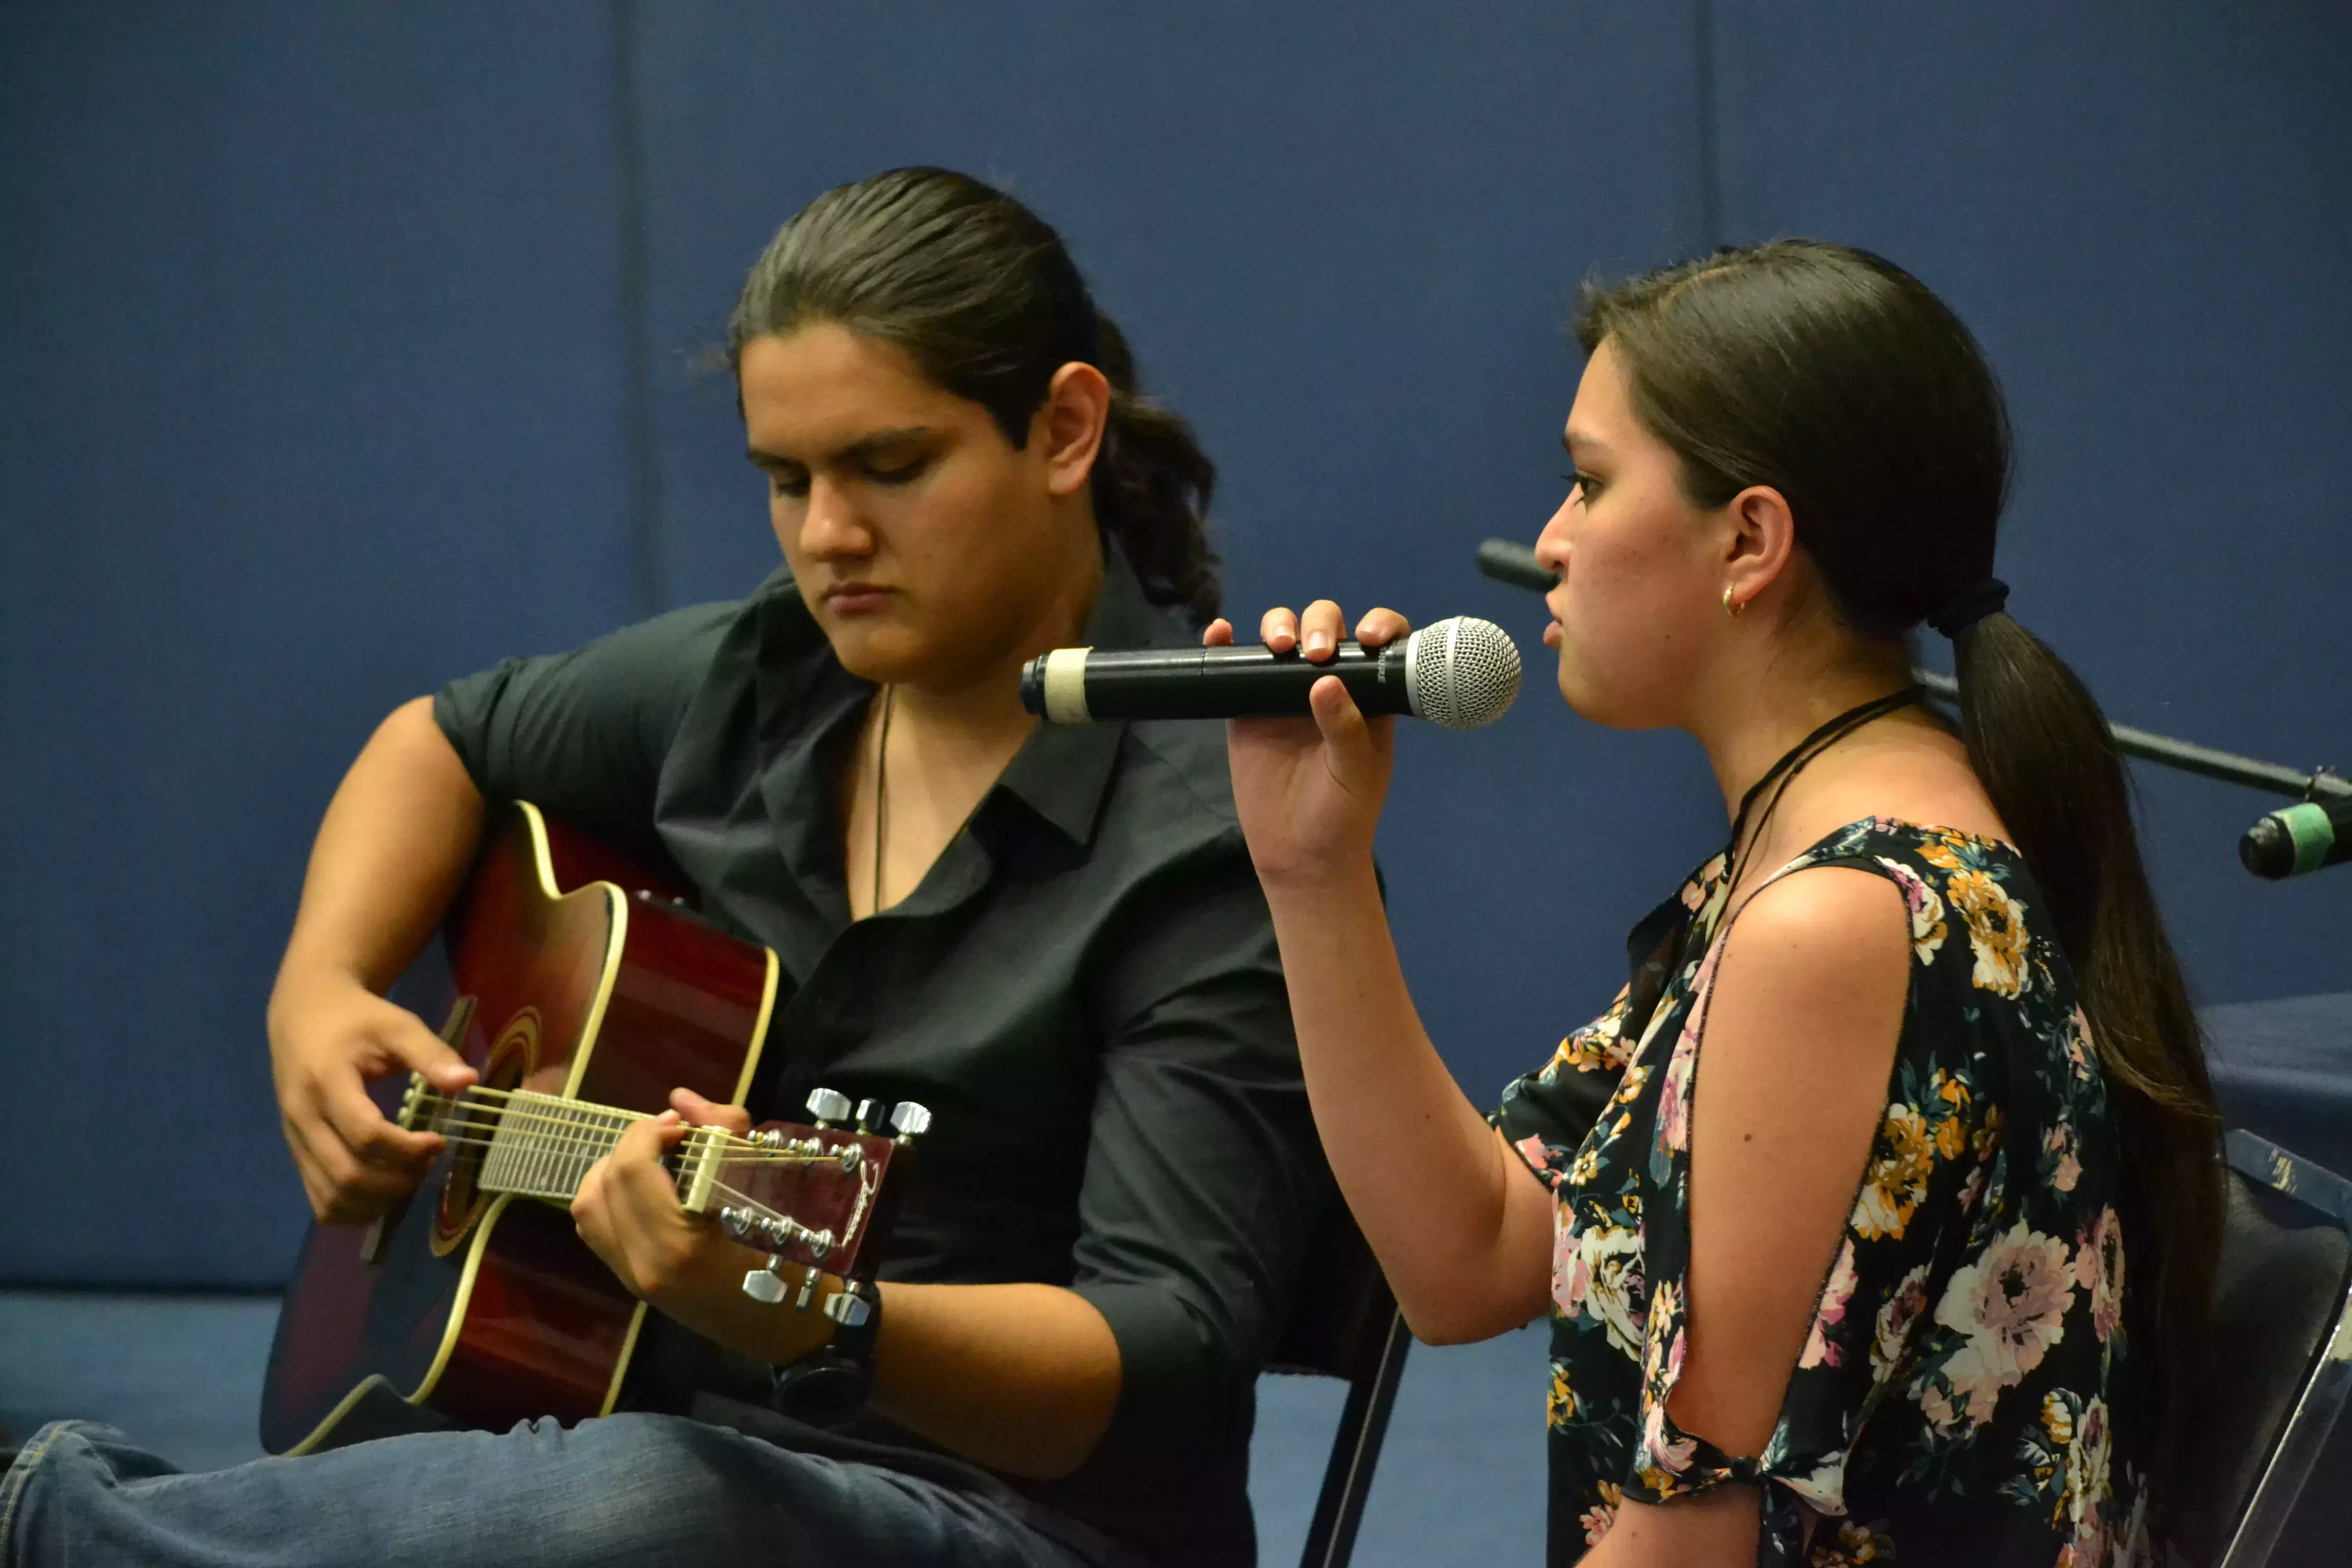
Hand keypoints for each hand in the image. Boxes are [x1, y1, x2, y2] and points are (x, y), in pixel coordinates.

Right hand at [267, 969, 475, 1221]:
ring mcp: (294, 1140)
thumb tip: (469, 1081)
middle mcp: (302, 1118)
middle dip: (397, 1181)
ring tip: (410, 1177)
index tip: (438, 1141)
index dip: (407, 1149)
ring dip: (378, 1201)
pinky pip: (320, 1199)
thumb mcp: (397, 1025)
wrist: (303, 1013)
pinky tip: (385, 1190)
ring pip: (331, 1197)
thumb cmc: (356, 1018)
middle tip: (429, 1162)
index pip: (365, 1135)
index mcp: (326, 1082)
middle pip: (347, 1175)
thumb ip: (430, 1053)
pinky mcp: (295, 1152)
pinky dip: (354, 1208)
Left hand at [572, 1088, 837, 1364]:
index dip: (649, 1131)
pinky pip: (596, 1230)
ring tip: (657, 1160)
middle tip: (675, 1137)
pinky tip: (649, 1190)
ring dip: (614, 1171)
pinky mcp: (634, 1284)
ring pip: (588, 1207)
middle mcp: (644, 1265)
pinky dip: (611, 1198)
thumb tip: (680, 1099)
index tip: (684, 1126)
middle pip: (602, 1183)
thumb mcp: (775, 1189)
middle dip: (633, 1145)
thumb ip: (724, 1133)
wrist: (795, 1330)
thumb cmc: (800, 1259)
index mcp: (680, 1244)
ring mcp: (633, 1279)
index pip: (631, 1169)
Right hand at [1207, 600, 1408, 888]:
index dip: (1378, 626)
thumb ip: (1346, 728)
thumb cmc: (1342, 815)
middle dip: (1318, 626)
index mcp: (1368, 695)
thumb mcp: (1355, 773)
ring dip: (1277, 626)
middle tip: (1314, 654)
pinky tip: (1219, 634)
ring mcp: (1284, 694)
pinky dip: (1225, 645)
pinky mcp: (1246, 709)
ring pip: (1280, 638)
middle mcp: (1329, 685)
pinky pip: (1235, 667)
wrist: (1299, 858)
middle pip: (1322, 628)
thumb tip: (1326, 681)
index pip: (1378, 644)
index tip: (1368, 637)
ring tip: (1276, 646)